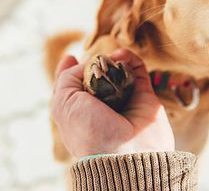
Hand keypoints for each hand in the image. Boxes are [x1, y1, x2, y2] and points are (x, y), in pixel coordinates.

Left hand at [50, 49, 173, 157]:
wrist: (126, 153)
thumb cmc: (90, 131)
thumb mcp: (63, 103)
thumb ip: (66, 78)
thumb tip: (88, 63)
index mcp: (79, 112)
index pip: (73, 88)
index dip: (70, 70)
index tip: (70, 57)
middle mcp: (101, 106)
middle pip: (96, 76)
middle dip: (95, 62)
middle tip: (96, 59)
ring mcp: (124, 101)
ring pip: (118, 71)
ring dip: (113, 58)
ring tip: (112, 57)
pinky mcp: (144, 96)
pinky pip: (138, 71)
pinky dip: (130, 59)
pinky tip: (122, 56)